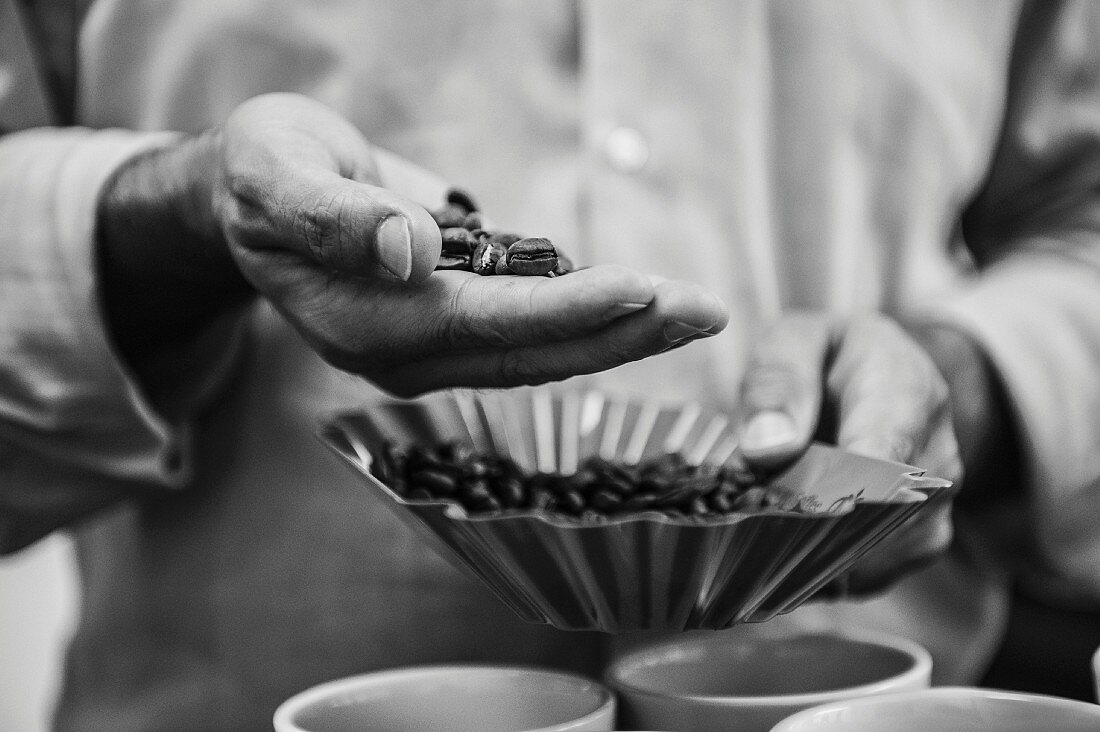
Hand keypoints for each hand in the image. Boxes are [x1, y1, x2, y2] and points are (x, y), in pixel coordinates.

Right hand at [98, 93, 728, 397]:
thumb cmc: (260, 177)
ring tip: (697, 312)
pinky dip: (591, 319)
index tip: (643, 289)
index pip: (485, 324)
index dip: (567, 310)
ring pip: (543, 352)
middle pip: (533, 354)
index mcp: (368, 324)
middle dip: (623, 335)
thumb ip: (332, 215)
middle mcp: (409, 352)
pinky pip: (532, 332)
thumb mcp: (275, 173)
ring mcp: (434, 344)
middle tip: (707, 313)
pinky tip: (646, 308)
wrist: (250, 201)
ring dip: (622, 334)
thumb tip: (407, 249)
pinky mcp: (454, 321)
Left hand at [736, 312, 962, 594]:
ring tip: (753, 525)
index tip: (770, 502)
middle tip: (739, 518)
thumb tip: (766, 446)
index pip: (880, 462)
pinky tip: (776, 546)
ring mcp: (931, 514)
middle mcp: (937, 464)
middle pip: (868, 521)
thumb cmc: (830, 357)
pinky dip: (812, 567)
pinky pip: (859, 577)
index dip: (821, 492)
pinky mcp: (911, 550)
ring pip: (861, 559)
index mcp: (910, 396)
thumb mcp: (795, 340)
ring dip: (801, 549)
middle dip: (797, 525)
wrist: (882, 380)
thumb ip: (778, 383)